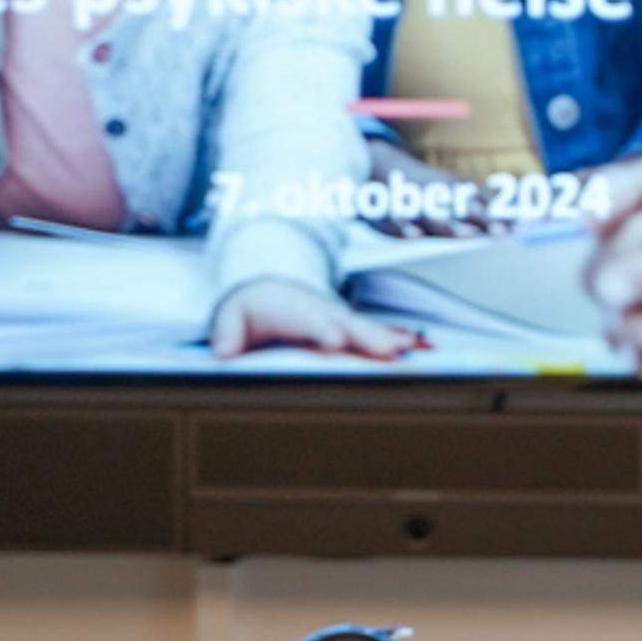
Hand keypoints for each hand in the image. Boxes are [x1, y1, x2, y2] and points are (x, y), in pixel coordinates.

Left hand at [211, 277, 424, 360]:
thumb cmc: (251, 310)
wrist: (270, 287)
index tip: (335, 339)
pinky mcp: (353, 330)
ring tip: (408, 350)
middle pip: (347, 323)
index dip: (321, 328)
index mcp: (291, 309)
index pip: (308, 319)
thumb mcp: (231, 317)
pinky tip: (417, 349)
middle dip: (367, 335)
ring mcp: (341, 320)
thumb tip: (224, 352)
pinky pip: (376, 335)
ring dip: (389, 339)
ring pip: (366, 329)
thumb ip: (227, 333)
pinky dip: (397, 340)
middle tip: (387, 349)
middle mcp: (321, 312)